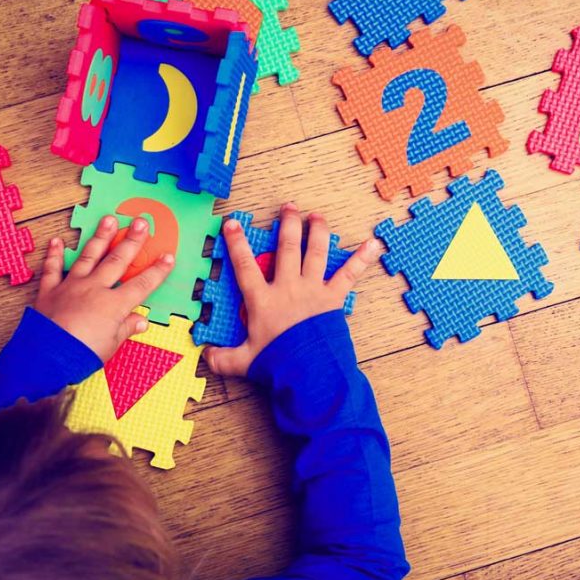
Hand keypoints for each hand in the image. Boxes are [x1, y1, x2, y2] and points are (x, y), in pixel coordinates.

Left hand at [35, 215, 174, 361]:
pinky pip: (52, 269)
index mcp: (114, 305)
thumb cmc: (82, 354)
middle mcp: (94, 289)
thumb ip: (126, 329)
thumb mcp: (111, 345)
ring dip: (100, 237)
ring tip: (109, 219)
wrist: (47, 357)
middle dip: (132, 241)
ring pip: (89, 257)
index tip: (168, 257)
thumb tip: (141, 321)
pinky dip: (54, 255)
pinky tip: (57, 241)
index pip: (142, 284)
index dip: (157, 271)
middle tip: (140, 222)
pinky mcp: (50, 291)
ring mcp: (71, 287)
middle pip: (117, 261)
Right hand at [205, 203, 379, 376]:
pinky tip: (374, 244)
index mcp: (263, 300)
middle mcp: (288, 287)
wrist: (310, 372)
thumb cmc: (278, 364)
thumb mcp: (244, 361)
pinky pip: (349, 274)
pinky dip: (362, 259)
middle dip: (287, 225)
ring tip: (317, 216)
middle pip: (287, 249)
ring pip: (315, 253)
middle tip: (288, 207)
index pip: (245, 265)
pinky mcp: (333, 298)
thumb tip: (205, 357)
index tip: (233, 223)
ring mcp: (313, 289)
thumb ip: (223, 358)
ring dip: (317, 231)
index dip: (236, 243)